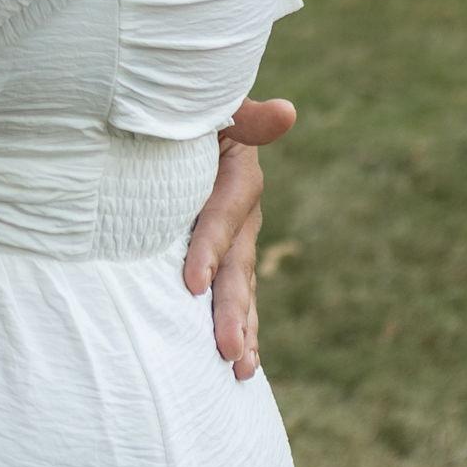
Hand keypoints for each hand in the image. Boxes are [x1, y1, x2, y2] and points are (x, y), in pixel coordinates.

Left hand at [183, 95, 297, 379]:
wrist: (179, 106)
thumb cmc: (187, 99)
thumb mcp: (212, 100)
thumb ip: (244, 113)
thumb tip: (287, 112)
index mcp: (240, 170)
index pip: (225, 214)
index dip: (209, 248)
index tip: (190, 284)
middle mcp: (244, 208)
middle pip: (238, 261)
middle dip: (232, 308)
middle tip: (227, 351)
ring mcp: (238, 232)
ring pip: (241, 284)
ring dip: (241, 326)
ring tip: (239, 367)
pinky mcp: (225, 248)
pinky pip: (235, 288)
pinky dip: (240, 324)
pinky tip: (242, 362)